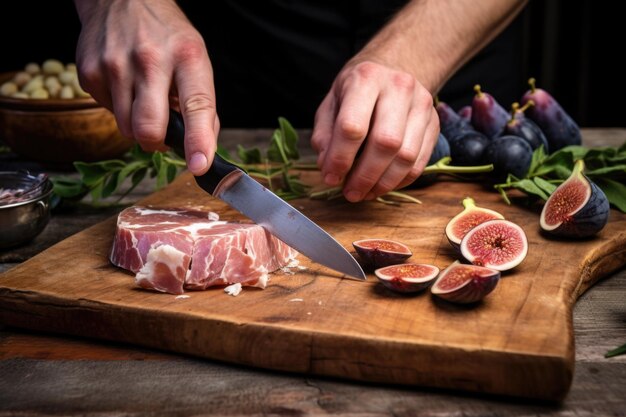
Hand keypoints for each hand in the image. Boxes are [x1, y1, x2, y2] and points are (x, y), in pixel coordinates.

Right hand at [73, 0, 218, 174]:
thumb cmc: (167, 36)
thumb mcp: (196, 61)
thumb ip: (202, 106)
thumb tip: (202, 150)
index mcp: (187, 57)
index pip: (196, 106)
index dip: (198, 140)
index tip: (199, 165)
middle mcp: (150, 60)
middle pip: (149, 129)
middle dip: (157, 143)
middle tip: (163, 133)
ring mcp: (115, 65)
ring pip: (127, 129)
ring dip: (138, 125)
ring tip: (144, 97)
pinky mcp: (89, 71)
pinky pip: (108, 113)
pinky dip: (120, 108)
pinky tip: (125, 84)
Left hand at [310, 61, 438, 202]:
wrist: (393, 68)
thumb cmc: (356, 90)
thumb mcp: (331, 104)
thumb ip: (325, 136)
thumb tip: (329, 168)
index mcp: (366, 78)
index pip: (353, 126)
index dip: (340, 159)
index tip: (331, 178)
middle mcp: (399, 87)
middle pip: (385, 143)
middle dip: (364, 176)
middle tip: (350, 193)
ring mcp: (422, 105)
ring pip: (406, 156)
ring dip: (383, 183)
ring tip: (365, 193)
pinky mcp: (435, 123)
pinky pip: (420, 162)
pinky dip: (400, 181)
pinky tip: (382, 185)